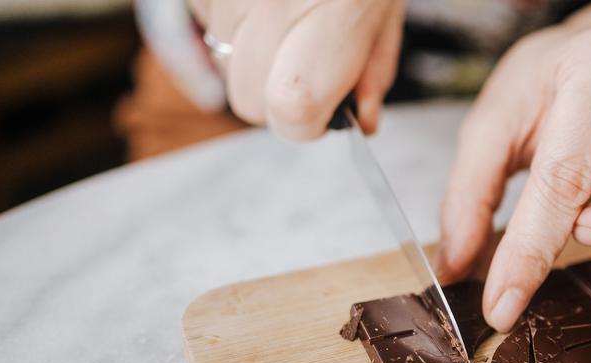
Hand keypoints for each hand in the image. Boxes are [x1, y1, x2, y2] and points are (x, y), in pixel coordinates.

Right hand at [188, 0, 403, 138]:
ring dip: (252, 55)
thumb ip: (375, 67)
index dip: (306, 123)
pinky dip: (229, 20)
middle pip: (249, 100)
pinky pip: (203, 23)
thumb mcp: (387, 5)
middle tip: (307, 59)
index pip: (292, 108)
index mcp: (336, 12)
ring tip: (287, 12)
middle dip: (278, 95)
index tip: (323, 111)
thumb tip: (361, 122)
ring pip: (223, 64)